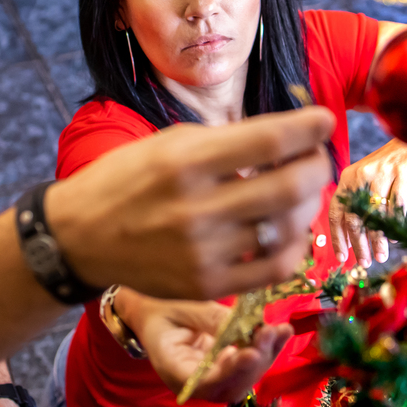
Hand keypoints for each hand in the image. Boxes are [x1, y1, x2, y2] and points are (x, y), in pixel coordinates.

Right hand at [46, 107, 334, 299]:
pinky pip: (274, 270)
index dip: (310, 129)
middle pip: (290, 187)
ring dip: (308, 206)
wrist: (80, 237)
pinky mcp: (206, 285)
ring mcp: (202, 252)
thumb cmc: (128, 179)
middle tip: (317, 158)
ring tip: (301, 193)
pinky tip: (288, 231)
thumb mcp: (170, 143)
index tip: (326, 121)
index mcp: (185, 162)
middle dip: (318, 167)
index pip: (269, 141)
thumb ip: (228, 142)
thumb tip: (292, 136)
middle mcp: (195, 208)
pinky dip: (294, 247)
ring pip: (288, 229)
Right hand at [122, 291, 292, 403]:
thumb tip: (242, 326)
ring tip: (280, 330)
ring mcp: (215, 379)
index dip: (231, 372)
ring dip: (266, 355)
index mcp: (174, 371)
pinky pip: (250, 366)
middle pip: (231, 386)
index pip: (205, 383)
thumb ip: (208, 319)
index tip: (250, 354)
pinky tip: (282, 332)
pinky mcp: (228, 369)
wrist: (154, 318)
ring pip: (246, 378)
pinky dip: (268, 349)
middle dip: (255, 362)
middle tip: (269, 334)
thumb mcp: (179, 310)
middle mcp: (197, 384)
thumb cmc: (161, 312)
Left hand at [329, 139, 406, 265]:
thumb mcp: (368, 179)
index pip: (336, 211)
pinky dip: (394, 225)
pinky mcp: (403, 175)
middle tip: (363, 262)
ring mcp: (383, 174)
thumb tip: (352, 238)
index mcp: (348, 178)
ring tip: (379, 257)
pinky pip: (397, 206)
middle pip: (354, 216)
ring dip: (377, 240)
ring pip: (376, 215)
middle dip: (358, 244)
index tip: (341, 257)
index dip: (337, 236)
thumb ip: (358, 203)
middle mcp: (362, 175)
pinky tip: (393, 239)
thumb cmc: (391, 166)